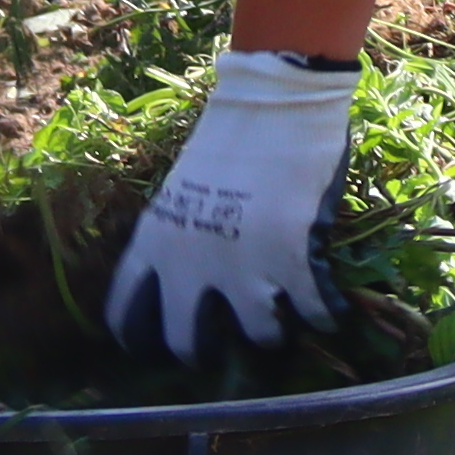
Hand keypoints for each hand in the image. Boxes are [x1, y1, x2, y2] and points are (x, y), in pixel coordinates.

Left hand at [103, 49, 357, 356]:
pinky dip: (324, 316)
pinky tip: (328, 310)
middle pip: (187, 344)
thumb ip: (177, 241)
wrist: (274, 100)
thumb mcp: (179, 192)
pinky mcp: (292, 259)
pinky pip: (313, 313)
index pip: (126, 315)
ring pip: (260, 337)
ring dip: (275, 333)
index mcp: (154, 242)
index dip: (140, 341)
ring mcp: (242, 266)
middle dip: (207, 354)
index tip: (155, 350)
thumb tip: (186, 290)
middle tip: (225, 348)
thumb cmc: (229, 140)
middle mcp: (190, 264)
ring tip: (285, 321)